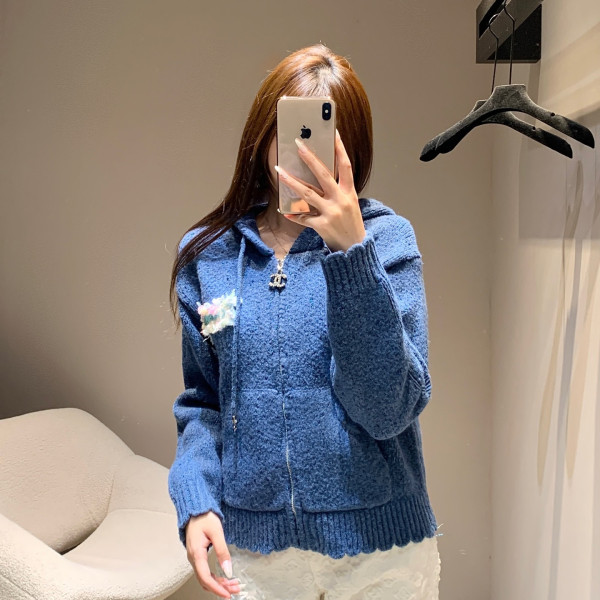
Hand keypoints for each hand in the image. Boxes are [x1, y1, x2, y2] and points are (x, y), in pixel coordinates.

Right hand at [185, 511, 240, 598]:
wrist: (195, 509)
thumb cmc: (204, 517)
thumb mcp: (217, 532)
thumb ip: (222, 551)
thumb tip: (228, 569)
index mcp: (196, 553)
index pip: (205, 577)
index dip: (216, 588)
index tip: (227, 594)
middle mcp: (193, 558)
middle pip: (206, 580)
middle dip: (220, 587)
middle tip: (235, 590)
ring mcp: (195, 557)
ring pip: (206, 577)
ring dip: (219, 583)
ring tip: (233, 585)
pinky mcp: (198, 555)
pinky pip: (205, 571)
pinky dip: (215, 577)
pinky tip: (225, 577)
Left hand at [274, 129, 366, 252]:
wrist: (355, 249)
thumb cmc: (351, 224)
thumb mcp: (350, 203)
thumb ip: (338, 190)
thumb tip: (319, 175)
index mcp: (350, 192)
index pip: (345, 165)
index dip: (340, 148)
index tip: (332, 132)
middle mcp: (341, 200)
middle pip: (323, 174)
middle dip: (309, 158)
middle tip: (298, 144)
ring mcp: (331, 213)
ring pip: (307, 193)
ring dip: (291, 181)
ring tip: (279, 171)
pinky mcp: (321, 225)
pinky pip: (303, 217)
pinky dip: (294, 214)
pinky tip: (284, 211)